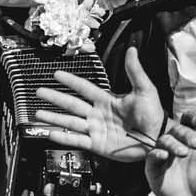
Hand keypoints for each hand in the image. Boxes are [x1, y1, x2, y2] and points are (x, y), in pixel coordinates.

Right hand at [31, 47, 162, 161]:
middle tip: (40, 91)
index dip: (71, 81)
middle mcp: (98, 113)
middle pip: (72, 104)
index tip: (57, 74)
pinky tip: (51, 133)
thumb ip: (135, 71)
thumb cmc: (154, 114)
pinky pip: (77, 140)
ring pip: (70, 122)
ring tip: (38, 113)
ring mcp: (96, 129)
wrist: (157, 138)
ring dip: (54, 117)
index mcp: (107, 99)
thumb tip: (132, 50)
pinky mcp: (97, 144)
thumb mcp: (145, 90)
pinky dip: (63, 137)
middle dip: (55, 97)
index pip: (84, 88)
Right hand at [145, 115, 195, 195]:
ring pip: (164, 141)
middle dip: (186, 134)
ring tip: (184, 153)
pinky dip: (156, 154)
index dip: (193, 117)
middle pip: (177, 130)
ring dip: (174, 144)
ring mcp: (163, 153)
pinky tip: (163, 155)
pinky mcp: (153, 167)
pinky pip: (152, 157)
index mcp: (190, 136)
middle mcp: (175, 141)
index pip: (189, 120)